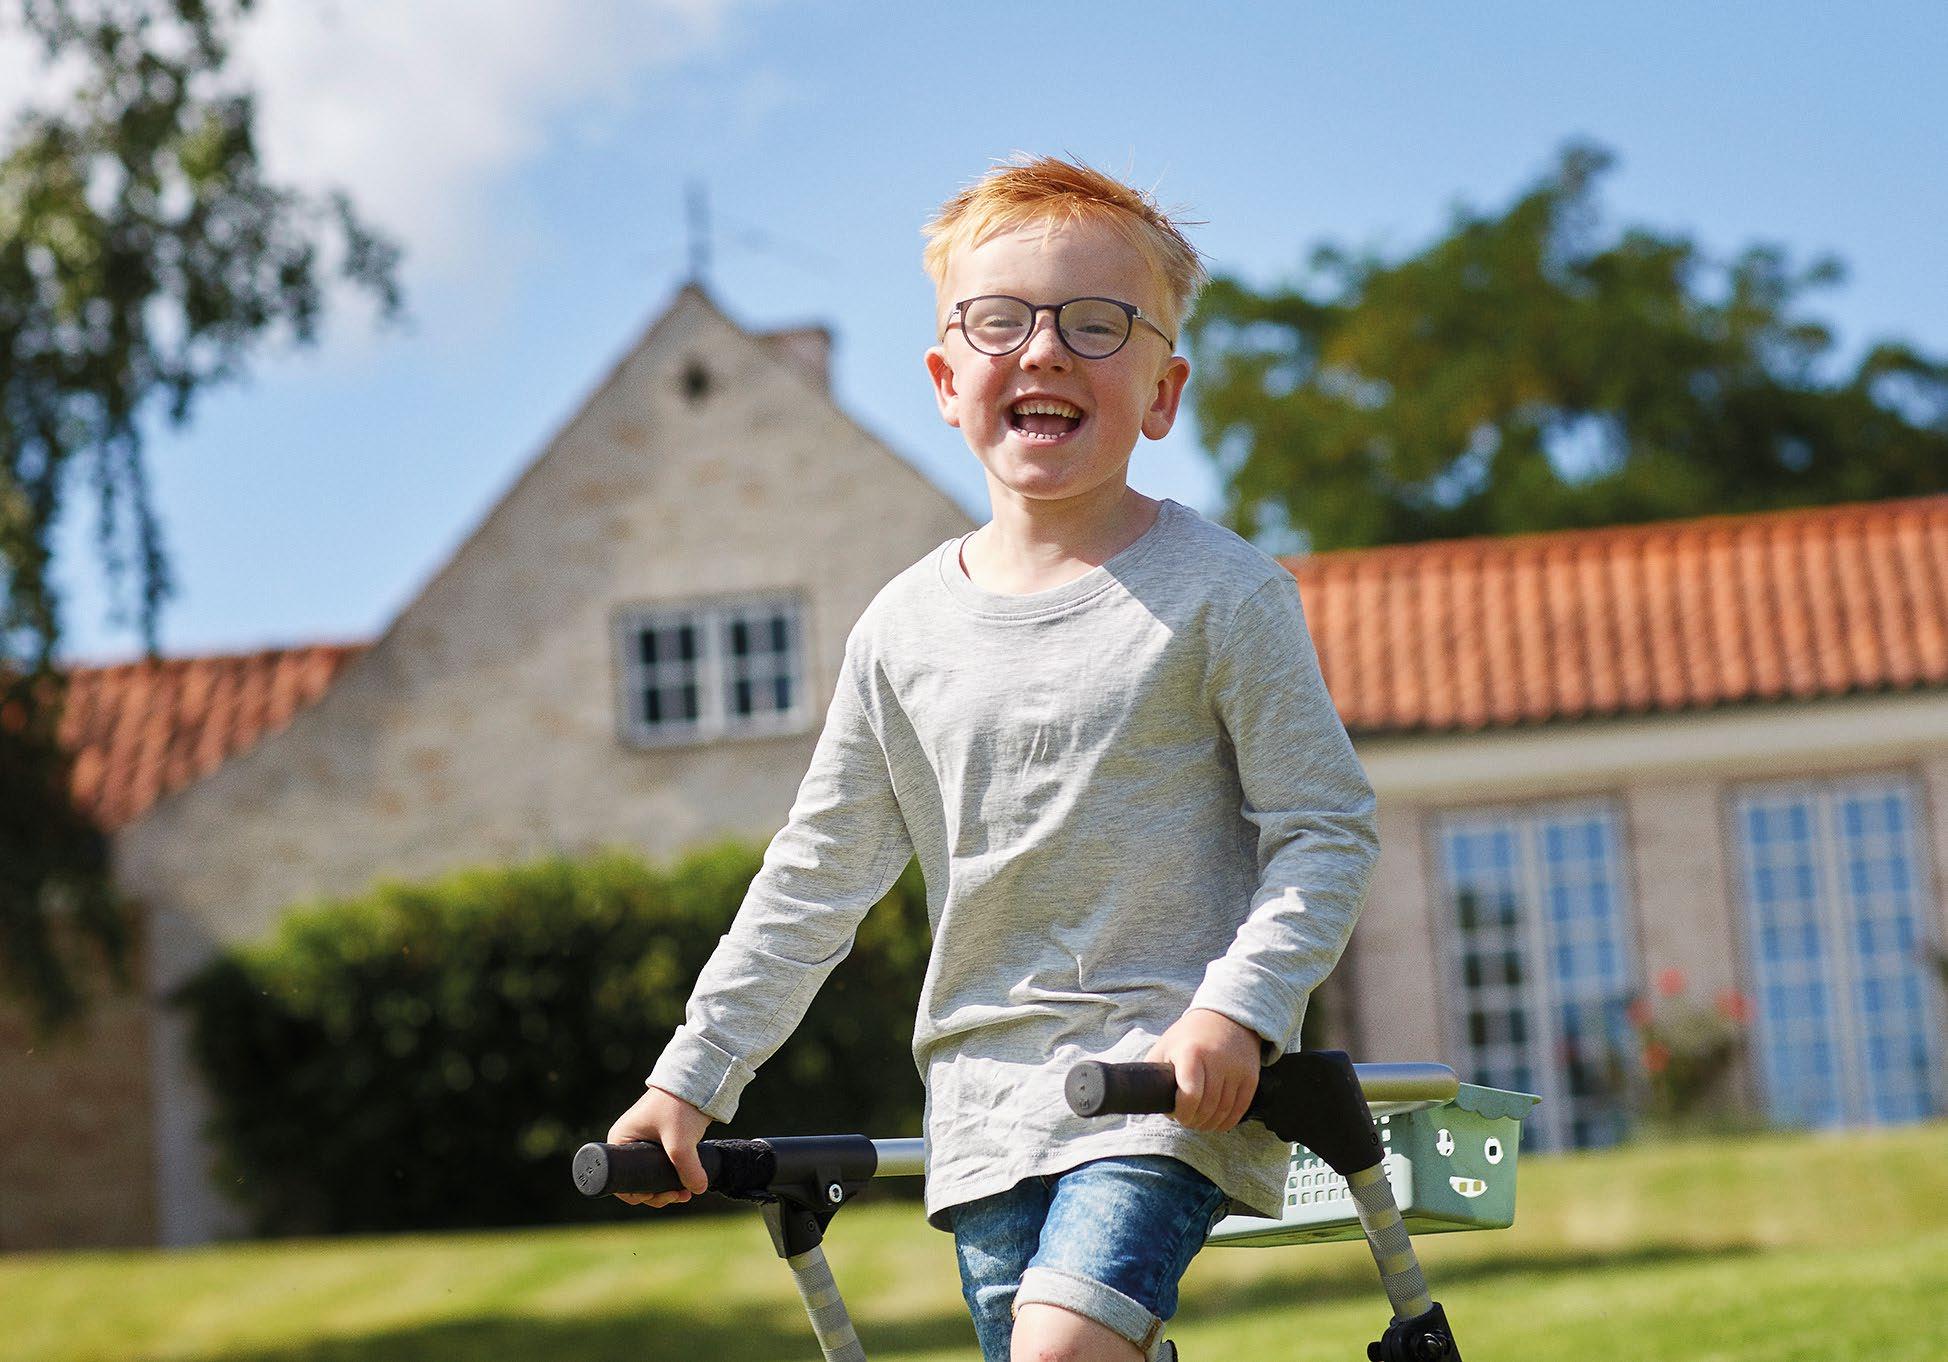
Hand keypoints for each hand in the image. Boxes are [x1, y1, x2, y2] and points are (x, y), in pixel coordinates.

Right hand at [606, 1086, 712, 1207]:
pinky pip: (660, 1166)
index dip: (640, 1195)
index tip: (662, 1196)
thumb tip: (698, 1189)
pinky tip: (686, 1186)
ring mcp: (643, 1141)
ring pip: (650, 1175)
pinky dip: (671, 1177)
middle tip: (678, 1196)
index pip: (621, 1181)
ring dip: (666, 1188)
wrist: (696, 1080)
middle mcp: (627, 1142)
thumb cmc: (678, 1105)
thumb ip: (688, 1167)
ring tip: (686, 1194)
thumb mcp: (680, 1140)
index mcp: (619, 1140)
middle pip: (637, 1180)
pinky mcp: (659, 1140)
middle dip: (657, 1193)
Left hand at [1144, 1008, 1263, 1131]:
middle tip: (1187, 1122)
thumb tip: (1149, 1100)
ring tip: (1200, 1124)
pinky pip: (1240, 1108)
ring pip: (1224, 1111)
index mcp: (1191, 1053)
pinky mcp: (1251, 1076)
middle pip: (1207, 1107)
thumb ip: (1153, 1071)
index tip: (1177, 1116)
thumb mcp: (1165, 1046)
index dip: (1183, 1113)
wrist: (1227, 1017)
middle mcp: (1217, 1060)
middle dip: (1194, 1121)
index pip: (1190, 1096)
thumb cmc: (1189, 1036)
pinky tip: (1217, 1123)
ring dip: (1210, 1124)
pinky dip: (1227, 1122)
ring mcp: (1237, 1068)